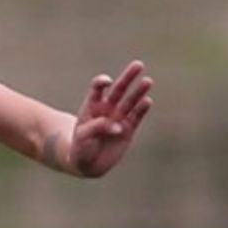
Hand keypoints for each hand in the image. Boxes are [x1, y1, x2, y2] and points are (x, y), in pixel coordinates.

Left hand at [69, 60, 152, 176]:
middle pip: (118, 90)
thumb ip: (96, 128)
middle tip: (138, 64)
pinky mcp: (128, 129)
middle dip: (128, 78)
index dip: (101, 83)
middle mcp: (107, 109)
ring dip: (138, 92)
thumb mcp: (82, 137)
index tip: (106, 82)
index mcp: (91, 106)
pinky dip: (142, 109)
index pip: (97, 89)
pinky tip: (147, 100)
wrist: (87, 163)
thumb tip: (117, 127)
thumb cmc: (80, 147)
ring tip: (147, 81)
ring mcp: (118, 118)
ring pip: (130, 101)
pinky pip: (136, 117)